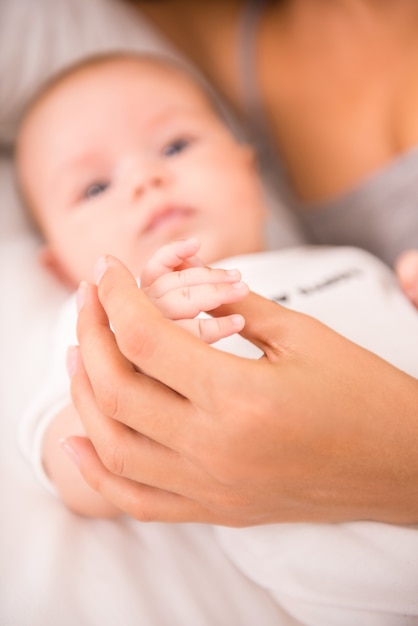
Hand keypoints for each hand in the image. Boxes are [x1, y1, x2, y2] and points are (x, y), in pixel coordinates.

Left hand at [68, 256, 417, 525]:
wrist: (400, 465)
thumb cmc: (363, 393)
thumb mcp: (301, 335)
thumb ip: (234, 308)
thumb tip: (187, 288)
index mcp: (240, 397)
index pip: (146, 338)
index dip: (116, 295)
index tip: (107, 268)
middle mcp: (215, 449)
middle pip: (117, 389)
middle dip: (90, 335)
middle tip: (90, 300)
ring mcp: (211, 487)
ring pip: (114, 446)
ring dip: (85, 395)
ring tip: (78, 354)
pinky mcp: (216, 508)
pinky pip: (137, 500)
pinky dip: (98, 471)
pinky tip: (78, 441)